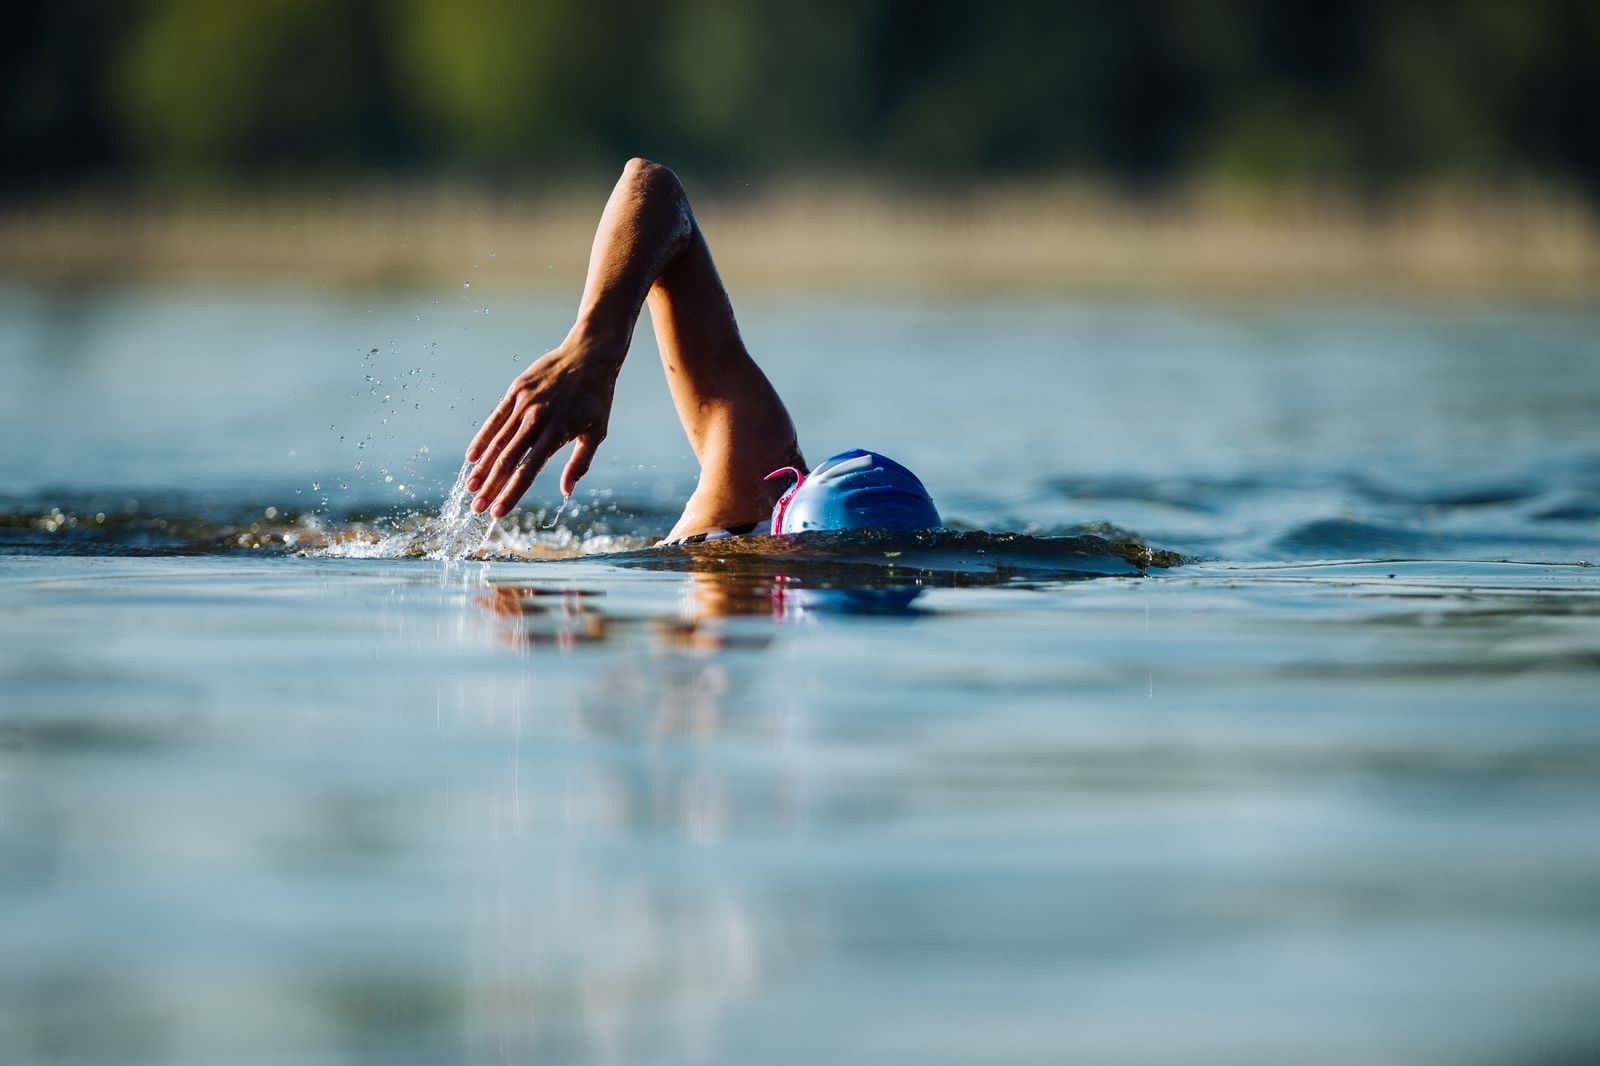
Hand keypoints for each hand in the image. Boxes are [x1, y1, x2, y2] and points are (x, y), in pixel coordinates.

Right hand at [465, 338, 620, 516]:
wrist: (589, 354)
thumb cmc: (596, 399)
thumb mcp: (596, 432)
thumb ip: (580, 463)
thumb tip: (566, 492)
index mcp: (558, 432)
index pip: (529, 470)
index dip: (511, 493)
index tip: (498, 513)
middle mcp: (537, 419)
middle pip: (508, 460)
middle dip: (491, 487)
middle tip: (477, 509)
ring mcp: (524, 403)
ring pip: (498, 442)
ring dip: (482, 468)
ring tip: (471, 489)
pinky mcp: (516, 390)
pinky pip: (494, 419)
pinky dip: (482, 439)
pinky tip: (472, 458)